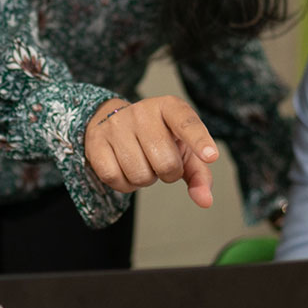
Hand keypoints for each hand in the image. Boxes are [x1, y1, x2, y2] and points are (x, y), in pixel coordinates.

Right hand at [83, 95, 218, 209]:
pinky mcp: (96, 142)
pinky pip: (115, 179)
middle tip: (160, 161)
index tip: (211, 156)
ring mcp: (117, 125)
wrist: (114, 121)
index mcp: (170, 107)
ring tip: (141, 162)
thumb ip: (198, 174)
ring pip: (140, 175)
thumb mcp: (183, 150)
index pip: (187, 123)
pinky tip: (124, 168)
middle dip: (168, 173)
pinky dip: (125, 184)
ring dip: (145, 179)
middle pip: (166, 163)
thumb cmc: (157, 137)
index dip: (199, 141)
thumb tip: (205, 200)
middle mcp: (142, 112)